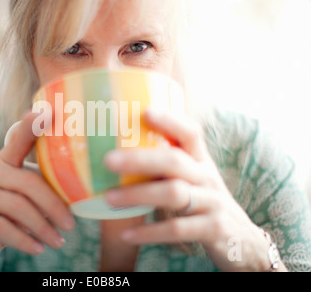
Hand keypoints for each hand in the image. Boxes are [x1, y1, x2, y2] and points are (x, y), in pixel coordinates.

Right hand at [0, 112, 74, 271]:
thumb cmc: (5, 217)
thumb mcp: (22, 199)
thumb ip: (40, 189)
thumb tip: (76, 193)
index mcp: (3, 162)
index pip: (19, 139)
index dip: (33, 125)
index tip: (50, 112)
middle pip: (28, 182)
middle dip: (54, 205)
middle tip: (70, 224)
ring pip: (17, 207)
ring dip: (42, 227)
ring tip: (59, 241)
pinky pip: (2, 227)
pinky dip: (24, 240)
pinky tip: (38, 248)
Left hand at [104, 109, 282, 271]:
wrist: (243, 240)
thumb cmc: (204, 202)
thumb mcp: (193, 179)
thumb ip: (167, 166)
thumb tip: (118, 154)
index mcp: (201, 161)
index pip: (190, 133)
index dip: (170, 120)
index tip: (145, 111)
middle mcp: (208, 178)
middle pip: (174, 161)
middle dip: (140, 159)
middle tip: (108, 160)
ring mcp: (213, 203)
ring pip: (174, 193)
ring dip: (138, 195)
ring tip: (109, 198)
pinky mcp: (213, 230)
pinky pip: (177, 229)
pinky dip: (150, 232)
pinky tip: (127, 235)